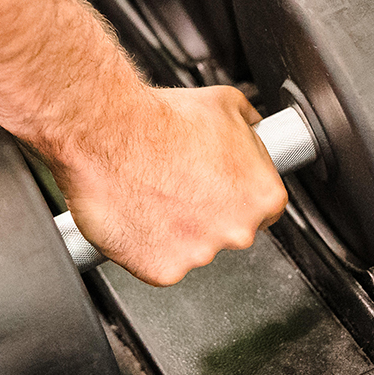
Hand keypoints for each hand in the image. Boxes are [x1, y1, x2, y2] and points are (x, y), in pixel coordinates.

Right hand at [47, 85, 287, 285]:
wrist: (107, 134)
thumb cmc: (161, 120)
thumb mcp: (226, 103)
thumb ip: (252, 128)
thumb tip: (257, 130)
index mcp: (262, 195)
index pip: (266, 210)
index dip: (238, 196)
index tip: (218, 189)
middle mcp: (239, 231)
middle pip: (231, 232)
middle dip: (209, 214)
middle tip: (181, 188)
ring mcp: (201, 254)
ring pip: (195, 250)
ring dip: (179, 231)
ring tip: (155, 196)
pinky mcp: (163, 271)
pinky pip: (160, 265)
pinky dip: (148, 247)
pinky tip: (139, 217)